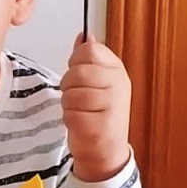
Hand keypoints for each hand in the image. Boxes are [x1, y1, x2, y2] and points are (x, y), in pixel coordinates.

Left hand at [60, 34, 131, 182]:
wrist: (106, 152)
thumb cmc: (98, 115)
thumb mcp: (97, 82)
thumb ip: (88, 59)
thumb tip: (85, 35)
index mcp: (117, 70)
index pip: (88, 51)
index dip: (76, 64)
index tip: (82, 78)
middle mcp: (118, 84)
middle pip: (76, 72)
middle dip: (69, 87)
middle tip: (79, 99)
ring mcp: (112, 105)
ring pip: (71, 94)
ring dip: (69, 106)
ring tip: (81, 112)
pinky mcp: (101, 126)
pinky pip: (70, 114)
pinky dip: (70, 121)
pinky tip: (82, 124)